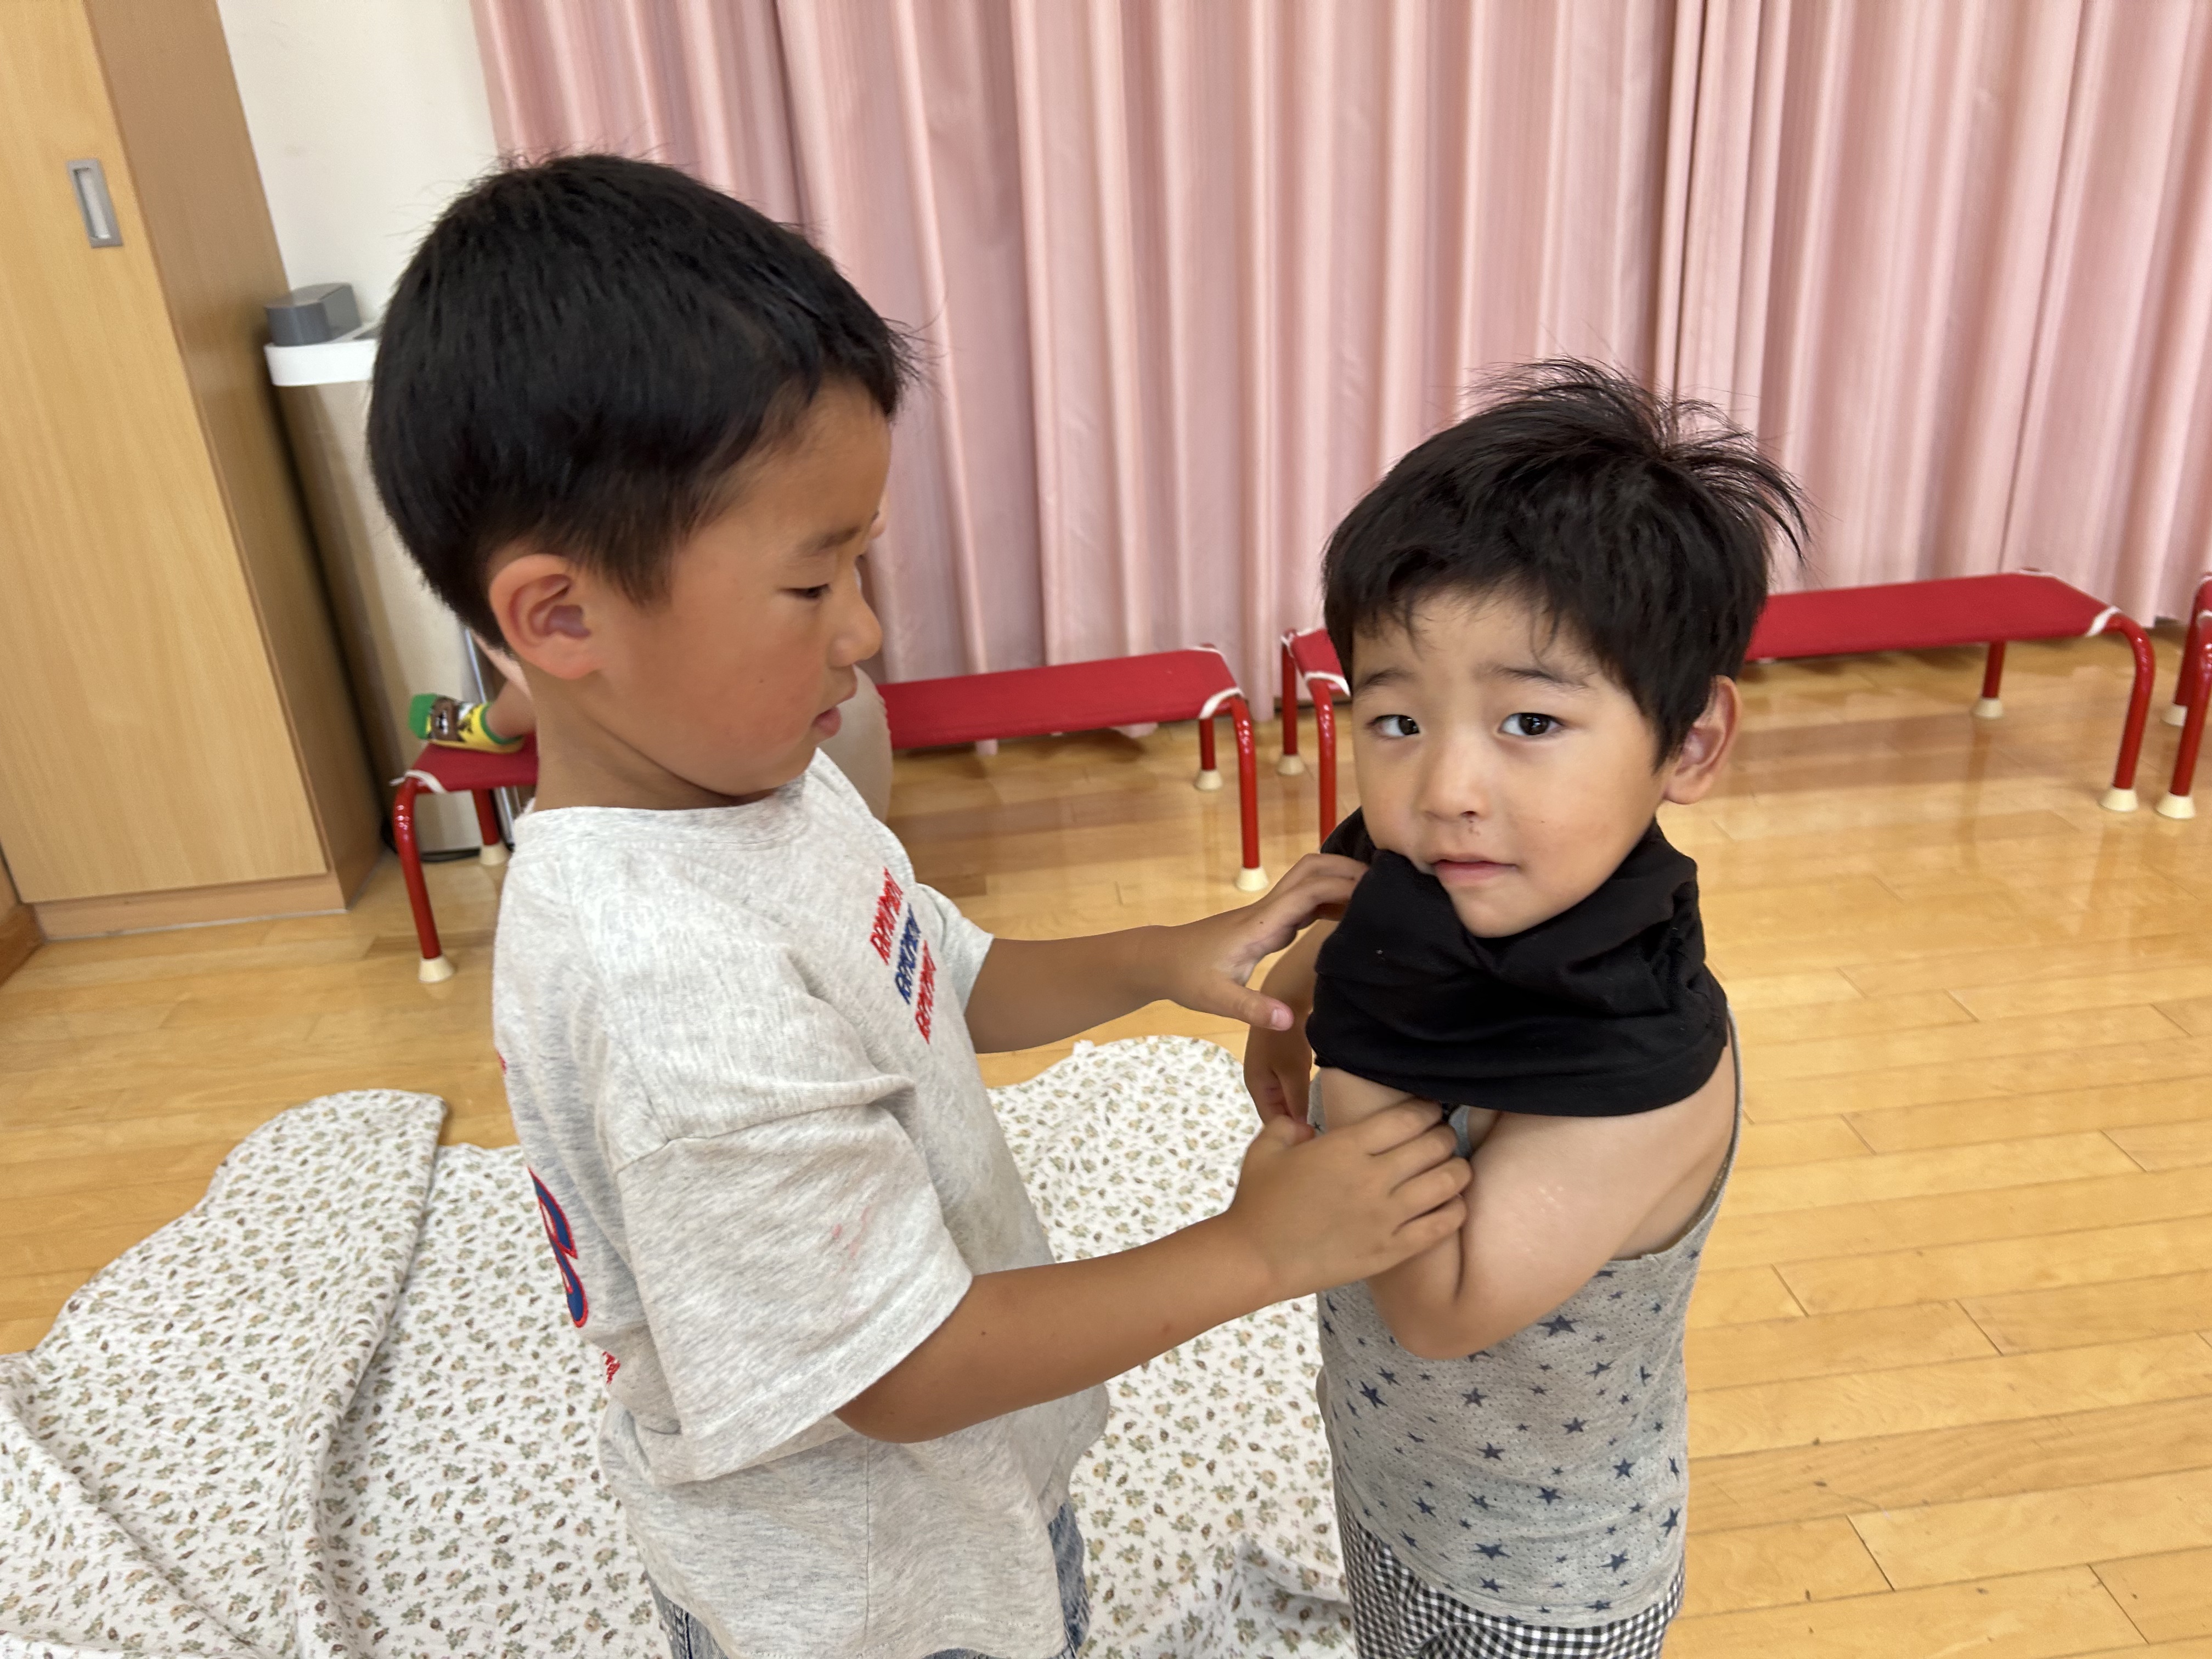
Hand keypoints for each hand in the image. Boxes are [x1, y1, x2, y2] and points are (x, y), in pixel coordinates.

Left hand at [1155, 854, 1364, 1031]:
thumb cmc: (1187, 977)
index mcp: (1260, 924)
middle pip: (1312, 869)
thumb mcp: (1215, 999)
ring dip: (1341, 880)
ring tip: (1379, 899)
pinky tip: (1350, 918)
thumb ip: (1251, 1008)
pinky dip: (1331, 901)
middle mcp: (1267, 910)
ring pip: (1310, 880)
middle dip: (1348, 869)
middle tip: (1386, 887)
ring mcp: (1269, 914)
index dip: (1343, 886)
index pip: (1308, 891)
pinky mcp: (1269, 923)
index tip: (1377, 894)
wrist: (1161, 960)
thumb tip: (1288, 1020)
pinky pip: (1306, 902)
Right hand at [1217, 1104, 1470, 1301]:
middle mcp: (1372, 1178)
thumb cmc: (1257, 1202)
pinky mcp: (1391, 1251)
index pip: (1406, 1118)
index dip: (1426, 1110)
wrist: (1255, 1259)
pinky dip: (1455, 1211)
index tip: (1429, 1110)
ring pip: (1446, 1184)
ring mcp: (1385, 1217)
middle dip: (1444, 1136)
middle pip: (1433, 1146)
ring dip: (1457, 1170)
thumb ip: (1290, 1126)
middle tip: (1443, 1137)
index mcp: (1345, 1148)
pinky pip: (1440, 1227)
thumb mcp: (1265, 1148)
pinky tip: (1454, 1205)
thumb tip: (1310, 1128)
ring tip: (1455, 1168)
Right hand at [1244, 1018, 1314, 1140]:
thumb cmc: (1286, 1038)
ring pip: (1284, 1099)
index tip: (1314, 1141)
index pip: (1271, 1122)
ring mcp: (1267, 1071)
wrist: (1284, 998)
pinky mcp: (1278, 1062)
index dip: (1290, 1134)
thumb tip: (1301, 1130)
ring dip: (1299, 1107)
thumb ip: (1297, 1102)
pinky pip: (1288, 1086)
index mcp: (1256, 1087)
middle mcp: (1258, 1082)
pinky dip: (1301, 1093)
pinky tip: (1316, 1096)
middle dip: (1295, 1122)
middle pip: (1276, 1111)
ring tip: (1321, 1117)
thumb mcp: (1293, 1072)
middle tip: (1320, 1132)